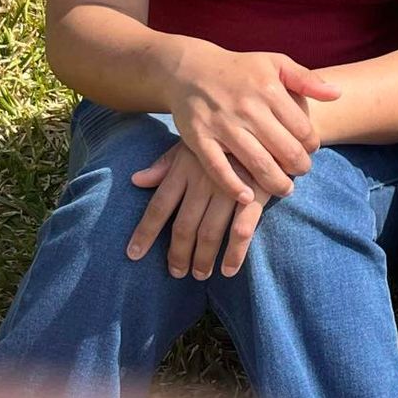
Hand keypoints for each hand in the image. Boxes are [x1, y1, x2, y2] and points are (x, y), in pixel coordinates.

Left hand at [127, 142, 274, 280]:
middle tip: (176, 273)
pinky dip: (234, 254)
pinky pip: (241, 231)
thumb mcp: (191, 143)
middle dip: (177, 254)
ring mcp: (228, 188)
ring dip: (203, 259)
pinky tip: (228, 269)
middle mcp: (202, 180)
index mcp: (184, 168)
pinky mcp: (254, 194)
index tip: (133, 255)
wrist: (264, 122)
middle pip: (183, 226)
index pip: (158, 206)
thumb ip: (165, 164)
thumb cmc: (223, 135)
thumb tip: (136, 180)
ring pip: (209, 233)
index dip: (145, 233)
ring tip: (199, 275)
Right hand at [167, 45, 339, 203]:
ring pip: (257, 164)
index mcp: (269, 90)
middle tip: (301, 172)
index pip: (303, 130)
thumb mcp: (275, 63)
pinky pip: (219, 170)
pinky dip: (234, 187)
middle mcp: (247, 108)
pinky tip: (248, 197)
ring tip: (285, 189)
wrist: (190, 69)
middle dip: (300, 168)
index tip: (310, 151)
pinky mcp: (199, 139)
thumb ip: (307, 79)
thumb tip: (338, 94)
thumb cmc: (240, 69)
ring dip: (276, 184)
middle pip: (285, 151)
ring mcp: (222, 125)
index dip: (312, 146)